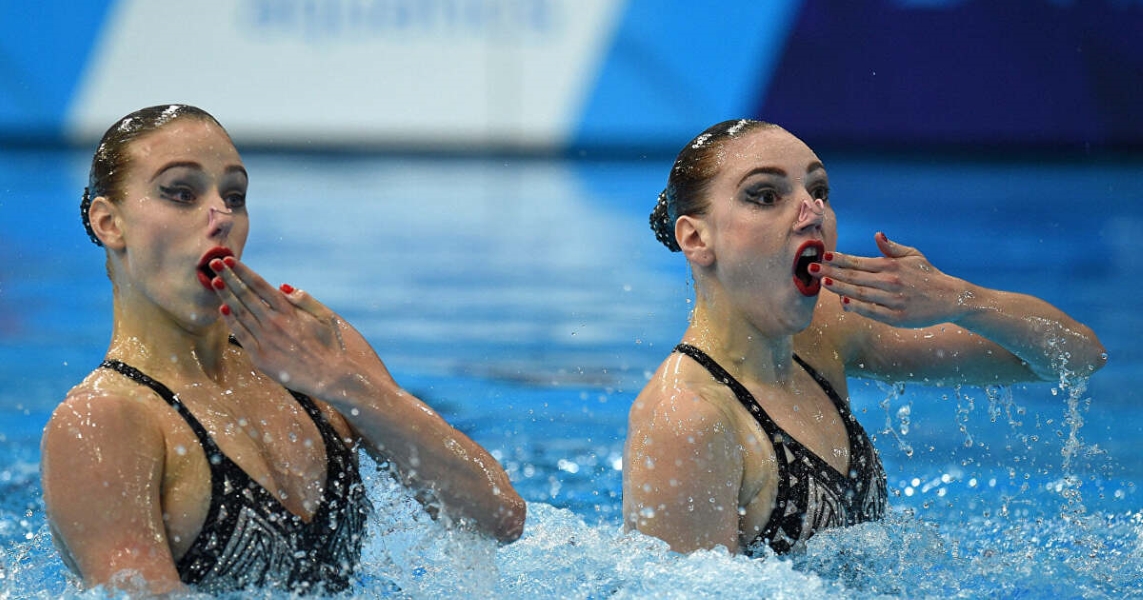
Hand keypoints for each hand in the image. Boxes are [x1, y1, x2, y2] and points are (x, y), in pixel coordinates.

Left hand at [209, 258, 389, 399]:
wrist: (329, 376)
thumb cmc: (330, 347)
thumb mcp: (324, 317)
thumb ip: (304, 299)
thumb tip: (283, 286)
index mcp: (290, 311)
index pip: (261, 286)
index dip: (244, 272)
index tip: (231, 260)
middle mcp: (275, 322)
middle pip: (246, 295)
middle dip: (229, 277)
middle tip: (215, 263)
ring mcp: (266, 340)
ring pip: (240, 313)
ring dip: (226, 295)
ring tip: (214, 281)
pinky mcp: (261, 357)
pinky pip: (241, 336)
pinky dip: (231, 322)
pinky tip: (223, 310)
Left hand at [816, 232, 971, 327]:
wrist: (951, 298)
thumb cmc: (929, 275)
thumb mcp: (914, 256)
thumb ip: (892, 248)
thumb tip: (877, 235)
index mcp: (891, 265)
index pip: (859, 261)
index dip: (840, 259)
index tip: (824, 255)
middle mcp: (890, 281)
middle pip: (854, 276)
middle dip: (830, 271)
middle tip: (810, 267)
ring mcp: (892, 299)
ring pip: (860, 292)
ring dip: (840, 287)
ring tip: (822, 282)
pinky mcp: (896, 317)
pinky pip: (872, 311)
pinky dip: (858, 306)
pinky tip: (844, 301)